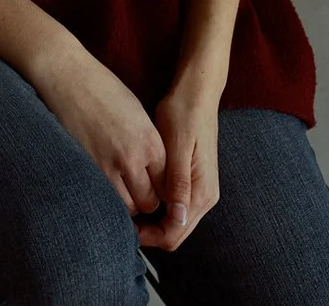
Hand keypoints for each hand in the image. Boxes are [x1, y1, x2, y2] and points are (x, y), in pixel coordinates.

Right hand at [29, 43, 166, 218]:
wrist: (69, 78)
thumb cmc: (103, 88)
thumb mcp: (138, 113)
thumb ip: (149, 143)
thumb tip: (154, 168)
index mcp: (151, 142)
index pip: (167, 184)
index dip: (162, 188)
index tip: (155, 187)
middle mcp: (133, 159)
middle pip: (150, 202)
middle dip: (147, 200)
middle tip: (139, 192)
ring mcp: (108, 167)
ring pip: (127, 207)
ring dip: (127, 202)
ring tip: (122, 190)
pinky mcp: (86, 170)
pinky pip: (104, 198)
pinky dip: (108, 198)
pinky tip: (106, 187)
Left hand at [132, 87, 220, 251]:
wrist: (198, 92)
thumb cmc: (185, 113)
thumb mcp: (178, 146)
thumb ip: (179, 183)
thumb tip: (178, 218)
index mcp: (203, 192)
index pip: (175, 232)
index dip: (150, 236)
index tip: (126, 227)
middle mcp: (206, 196)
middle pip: (176, 231)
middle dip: (150, 232)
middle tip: (123, 219)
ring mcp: (201, 188)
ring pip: (176, 221)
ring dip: (154, 221)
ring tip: (129, 209)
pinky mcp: (194, 179)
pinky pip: (177, 206)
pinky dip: (159, 207)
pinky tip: (142, 195)